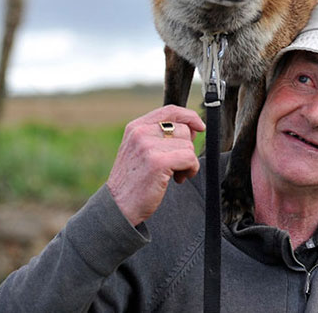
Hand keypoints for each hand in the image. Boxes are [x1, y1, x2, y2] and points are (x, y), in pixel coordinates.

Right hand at [106, 105, 205, 226]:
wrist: (118, 207)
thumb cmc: (134, 181)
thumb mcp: (140, 150)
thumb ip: (159, 136)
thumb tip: (192, 128)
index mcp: (136, 127)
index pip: (170, 110)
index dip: (189, 116)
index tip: (200, 126)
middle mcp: (140, 133)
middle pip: (183, 129)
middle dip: (187, 147)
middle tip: (177, 165)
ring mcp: (148, 146)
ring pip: (188, 145)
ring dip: (188, 162)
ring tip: (174, 174)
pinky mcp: (158, 162)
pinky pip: (189, 158)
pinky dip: (190, 170)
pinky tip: (178, 179)